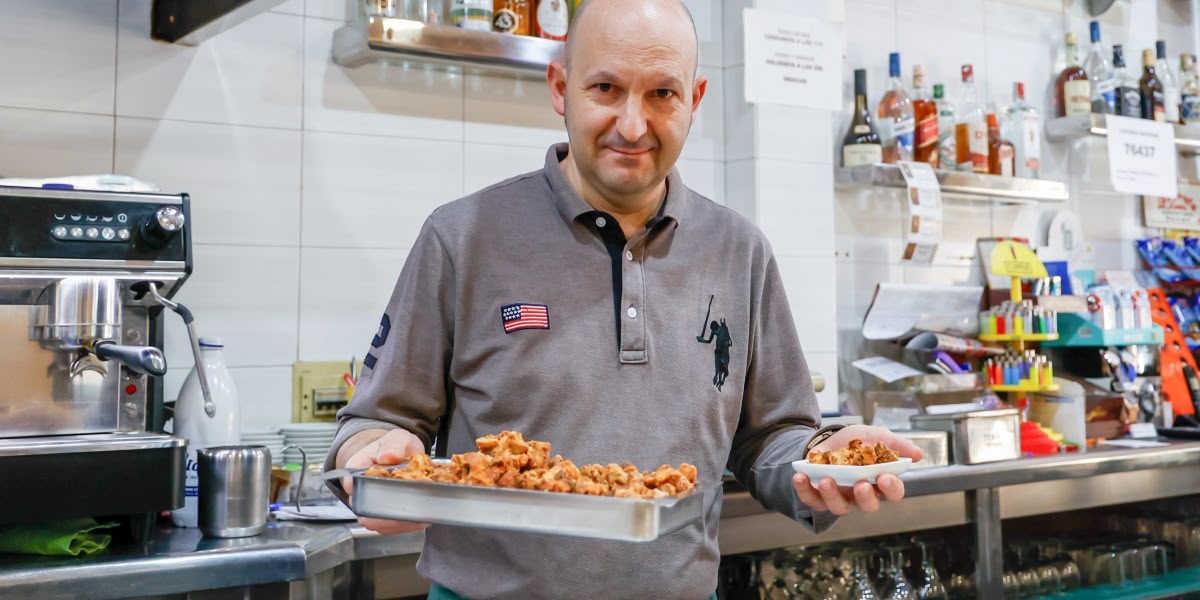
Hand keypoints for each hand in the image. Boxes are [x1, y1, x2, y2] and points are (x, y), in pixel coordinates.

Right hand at [338, 428, 429, 534]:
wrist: (399, 455)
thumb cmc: (394, 448)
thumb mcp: (397, 438)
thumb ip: (394, 444)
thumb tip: (390, 456)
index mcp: (356, 469)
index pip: (351, 483)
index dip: (366, 492)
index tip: (388, 493)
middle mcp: (359, 493)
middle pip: (365, 513)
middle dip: (391, 514)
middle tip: (415, 508)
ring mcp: (370, 508)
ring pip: (380, 525)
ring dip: (403, 521)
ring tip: (425, 511)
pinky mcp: (383, 519)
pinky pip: (393, 528)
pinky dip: (410, 524)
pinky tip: (425, 516)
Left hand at [792, 424, 923, 515]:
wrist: (826, 439)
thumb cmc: (856, 442)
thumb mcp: (875, 436)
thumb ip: (896, 445)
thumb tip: (918, 454)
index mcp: (880, 481)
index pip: (893, 492)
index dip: (891, 488)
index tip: (885, 476)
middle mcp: (861, 494)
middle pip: (868, 505)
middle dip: (865, 496)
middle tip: (860, 483)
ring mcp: (840, 498)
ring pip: (838, 507)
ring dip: (832, 494)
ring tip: (825, 479)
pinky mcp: (818, 497)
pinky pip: (812, 500)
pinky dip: (805, 490)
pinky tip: (800, 477)